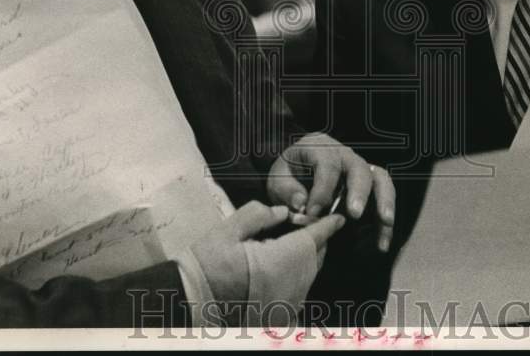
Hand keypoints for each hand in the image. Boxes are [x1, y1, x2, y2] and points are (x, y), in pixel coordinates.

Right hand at [190, 201, 345, 302]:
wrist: (191, 301)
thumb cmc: (208, 263)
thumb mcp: (228, 230)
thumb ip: (259, 214)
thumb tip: (283, 212)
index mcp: (281, 262)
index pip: (314, 239)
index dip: (328, 224)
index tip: (338, 216)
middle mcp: (291, 286)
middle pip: (315, 257)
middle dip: (315, 240)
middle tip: (306, 226)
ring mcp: (287, 304)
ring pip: (309, 275)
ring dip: (306, 258)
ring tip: (291, 244)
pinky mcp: (280, 316)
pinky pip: (299, 290)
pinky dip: (297, 276)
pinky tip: (282, 267)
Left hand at [267, 132, 395, 251]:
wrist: (296, 175)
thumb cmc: (288, 175)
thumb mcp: (278, 179)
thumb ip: (286, 190)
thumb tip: (302, 204)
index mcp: (319, 147)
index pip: (327, 165)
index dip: (321, 190)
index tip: (312, 213)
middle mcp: (344, 154)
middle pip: (358, 167)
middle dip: (358, 191)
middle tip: (354, 213)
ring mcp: (360, 169)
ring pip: (380, 178)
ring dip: (384, 200)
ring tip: (385, 221)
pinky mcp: (369, 187)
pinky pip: (384, 197)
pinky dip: (386, 220)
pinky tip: (382, 243)